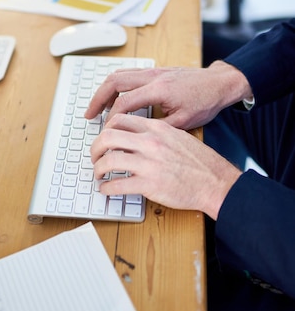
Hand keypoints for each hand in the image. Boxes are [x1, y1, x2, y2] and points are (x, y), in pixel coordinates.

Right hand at [85, 61, 252, 129]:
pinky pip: (127, 74)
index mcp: (159, 89)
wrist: (219, 83)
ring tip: (97, 108)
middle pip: (114, 82)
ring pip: (118, 75)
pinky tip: (114, 98)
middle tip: (88, 115)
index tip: (107, 132)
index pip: (124, 102)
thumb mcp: (184, 122)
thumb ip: (159, 128)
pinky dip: (116, 85)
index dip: (111, 118)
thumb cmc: (205, 102)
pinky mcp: (155, 71)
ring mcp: (153, 71)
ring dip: (104, 90)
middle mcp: (153, 76)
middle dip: (98, 99)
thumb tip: (137, 139)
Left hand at [90, 113, 241, 219]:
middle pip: (108, 137)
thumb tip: (135, 136)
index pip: (120, 120)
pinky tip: (106, 189)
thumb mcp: (178, 136)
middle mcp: (150, 143)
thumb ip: (156, 133)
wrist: (215, 182)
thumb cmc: (199, 162)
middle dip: (95, 147)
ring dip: (97, 168)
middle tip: (94, 156)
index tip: (103, 138)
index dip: (106, 129)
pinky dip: (107, 188)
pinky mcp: (149, 185)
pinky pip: (118, 185)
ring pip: (108, 161)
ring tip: (98, 174)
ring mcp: (149, 163)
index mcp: (157, 128)